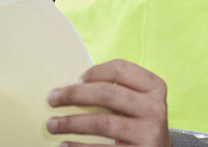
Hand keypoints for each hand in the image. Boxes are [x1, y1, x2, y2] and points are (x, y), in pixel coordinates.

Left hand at [47, 59, 171, 146]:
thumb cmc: (138, 120)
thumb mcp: (136, 99)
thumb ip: (114, 88)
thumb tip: (69, 86)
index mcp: (154, 86)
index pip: (119, 69)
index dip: (93, 72)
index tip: (73, 80)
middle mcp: (155, 108)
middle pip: (107, 93)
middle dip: (74, 94)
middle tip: (52, 98)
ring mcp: (150, 134)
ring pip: (102, 122)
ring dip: (71, 123)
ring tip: (52, 124)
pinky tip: (64, 145)